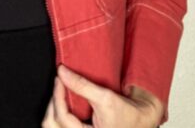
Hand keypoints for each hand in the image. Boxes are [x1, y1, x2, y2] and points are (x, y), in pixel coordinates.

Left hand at [41, 64, 163, 127]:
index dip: (57, 95)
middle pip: (51, 124)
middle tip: (59, 85)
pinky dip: (60, 111)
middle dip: (53, 103)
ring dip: (54, 107)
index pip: (61, 118)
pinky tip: (64, 100)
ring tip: (61, 92)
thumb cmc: (129, 115)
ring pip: (54, 125)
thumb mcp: (105, 98)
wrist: (143, 118)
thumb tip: (62, 72)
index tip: (59, 77)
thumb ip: (82, 85)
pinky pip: (62, 125)